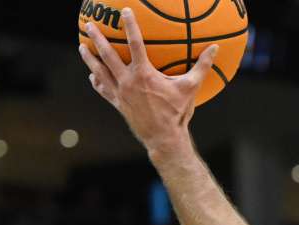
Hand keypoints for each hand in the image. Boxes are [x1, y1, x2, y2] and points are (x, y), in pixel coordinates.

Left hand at [79, 7, 217, 155]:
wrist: (163, 139)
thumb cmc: (178, 112)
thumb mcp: (191, 88)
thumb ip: (202, 66)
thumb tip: (215, 48)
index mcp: (144, 74)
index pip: (135, 44)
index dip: (130, 26)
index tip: (124, 11)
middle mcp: (128, 82)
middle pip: (108, 55)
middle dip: (98, 38)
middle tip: (90, 25)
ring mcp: (121, 94)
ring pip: (100, 72)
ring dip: (90, 58)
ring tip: (82, 46)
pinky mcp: (118, 104)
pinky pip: (104, 90)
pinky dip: (97, 82)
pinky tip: (93, 76)